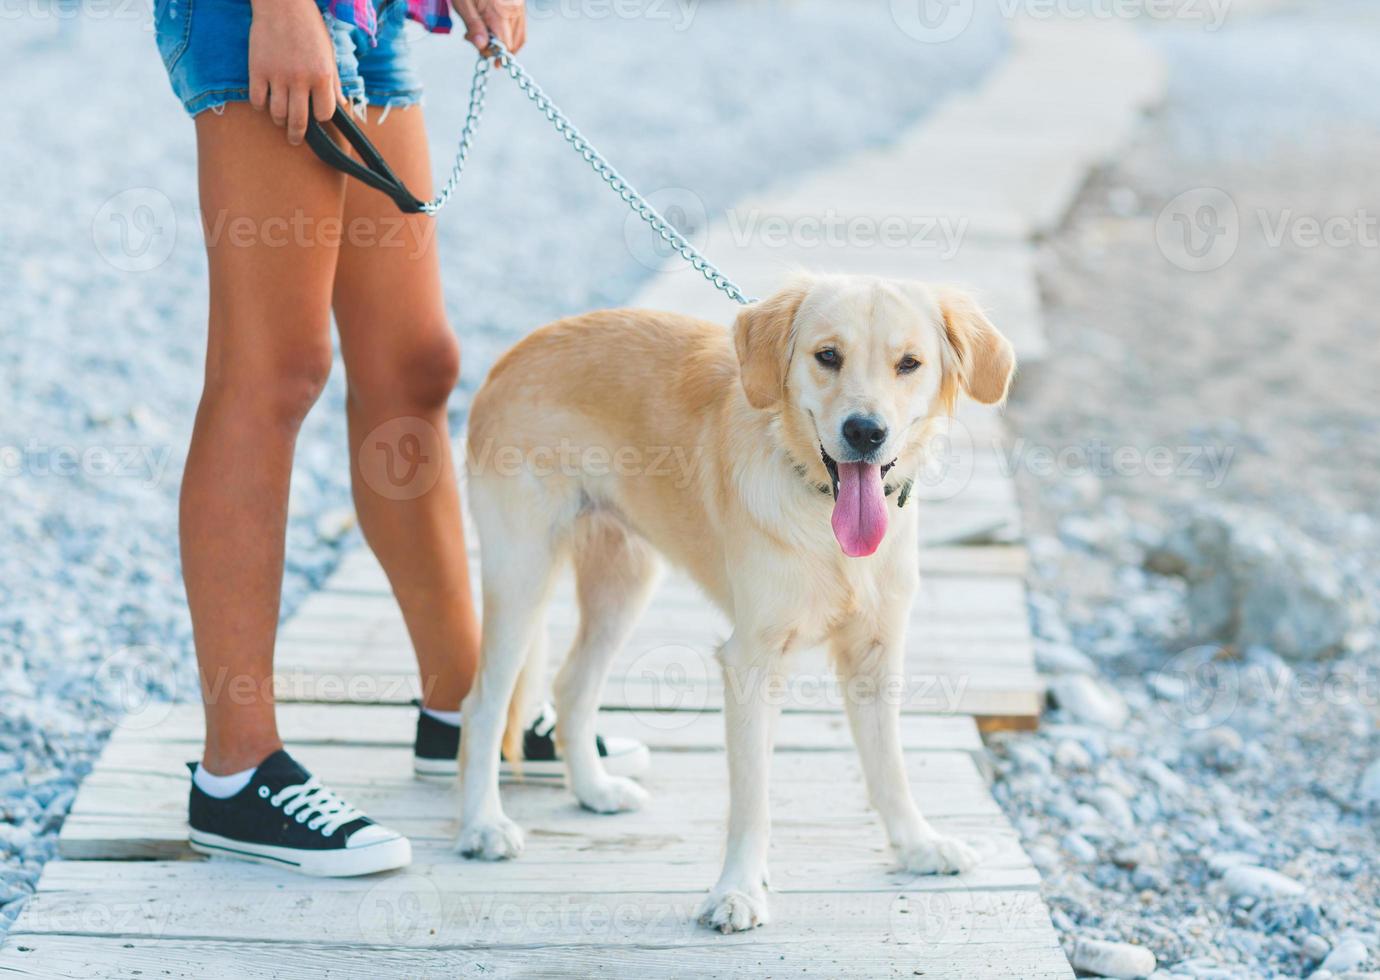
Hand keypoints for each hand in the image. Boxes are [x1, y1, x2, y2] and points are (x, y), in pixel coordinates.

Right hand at [248, 0, 340, 144]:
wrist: (282, 4)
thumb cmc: (309, 28)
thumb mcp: (329, 54)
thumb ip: (333, 81)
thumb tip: (340, 105)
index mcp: (322, 76)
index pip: (324, 114)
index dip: (321, 117)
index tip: (318, 116)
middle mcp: (300, 79)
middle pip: (299, 121)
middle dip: (297, 134)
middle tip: (295, 139)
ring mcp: (277, 76)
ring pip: (277, 114)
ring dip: (280, 120)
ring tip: (281, 120)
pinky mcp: (256, 70)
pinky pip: (257, 100)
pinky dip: (261, 105)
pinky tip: (265, 102)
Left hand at [451, 0, 526, 56]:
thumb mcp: (463, 3)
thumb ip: (473, 25)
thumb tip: (482, 46)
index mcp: (500, 13)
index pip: (504, 46)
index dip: (492, 52)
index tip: (477, 46)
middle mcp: (514, 11)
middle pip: (512, 44)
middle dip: (496, 49)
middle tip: (478, 42)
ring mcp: (519, 7)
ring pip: (519, 37)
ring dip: (504, 44)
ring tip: (486, 39)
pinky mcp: (519, 4)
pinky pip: (520, 26)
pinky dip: (510, 35)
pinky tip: (496, 32)